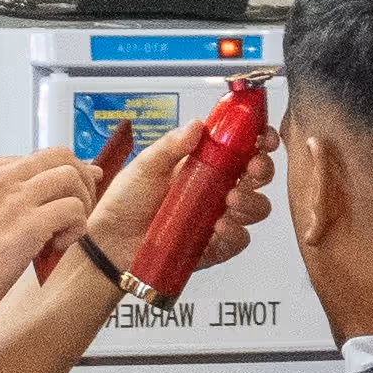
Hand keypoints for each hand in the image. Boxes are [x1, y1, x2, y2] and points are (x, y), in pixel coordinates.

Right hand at [0, 150, 98, 327]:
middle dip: (81, 180)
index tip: (71, 195)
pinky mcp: (26, 224)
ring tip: (65, 232)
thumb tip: (48, 199)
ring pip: (71, 178)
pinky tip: (57, 246)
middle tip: (80, 209)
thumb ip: (7, 200)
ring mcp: (12, 198)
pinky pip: (73, 210)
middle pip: (60, 156)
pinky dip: (76, 227)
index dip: (62, 176)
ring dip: (81, 204)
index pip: (39, 158)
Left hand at [76, 115, 278, 279]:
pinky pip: (237, 242)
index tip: (263, 137)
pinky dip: (234, 234)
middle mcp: (216, 190)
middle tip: (251, 169)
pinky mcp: (212, 246)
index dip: (260, 140)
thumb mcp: (145, 165)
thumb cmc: (125, 201)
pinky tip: (220, 228)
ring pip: (255, 209)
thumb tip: (197, 125)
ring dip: (251, 202)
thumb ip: (171, 145)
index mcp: (205, 164)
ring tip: (230, 201)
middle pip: (258, 177)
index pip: (243, 148)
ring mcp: (217, 218)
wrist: (109, 240)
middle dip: (262, 170)